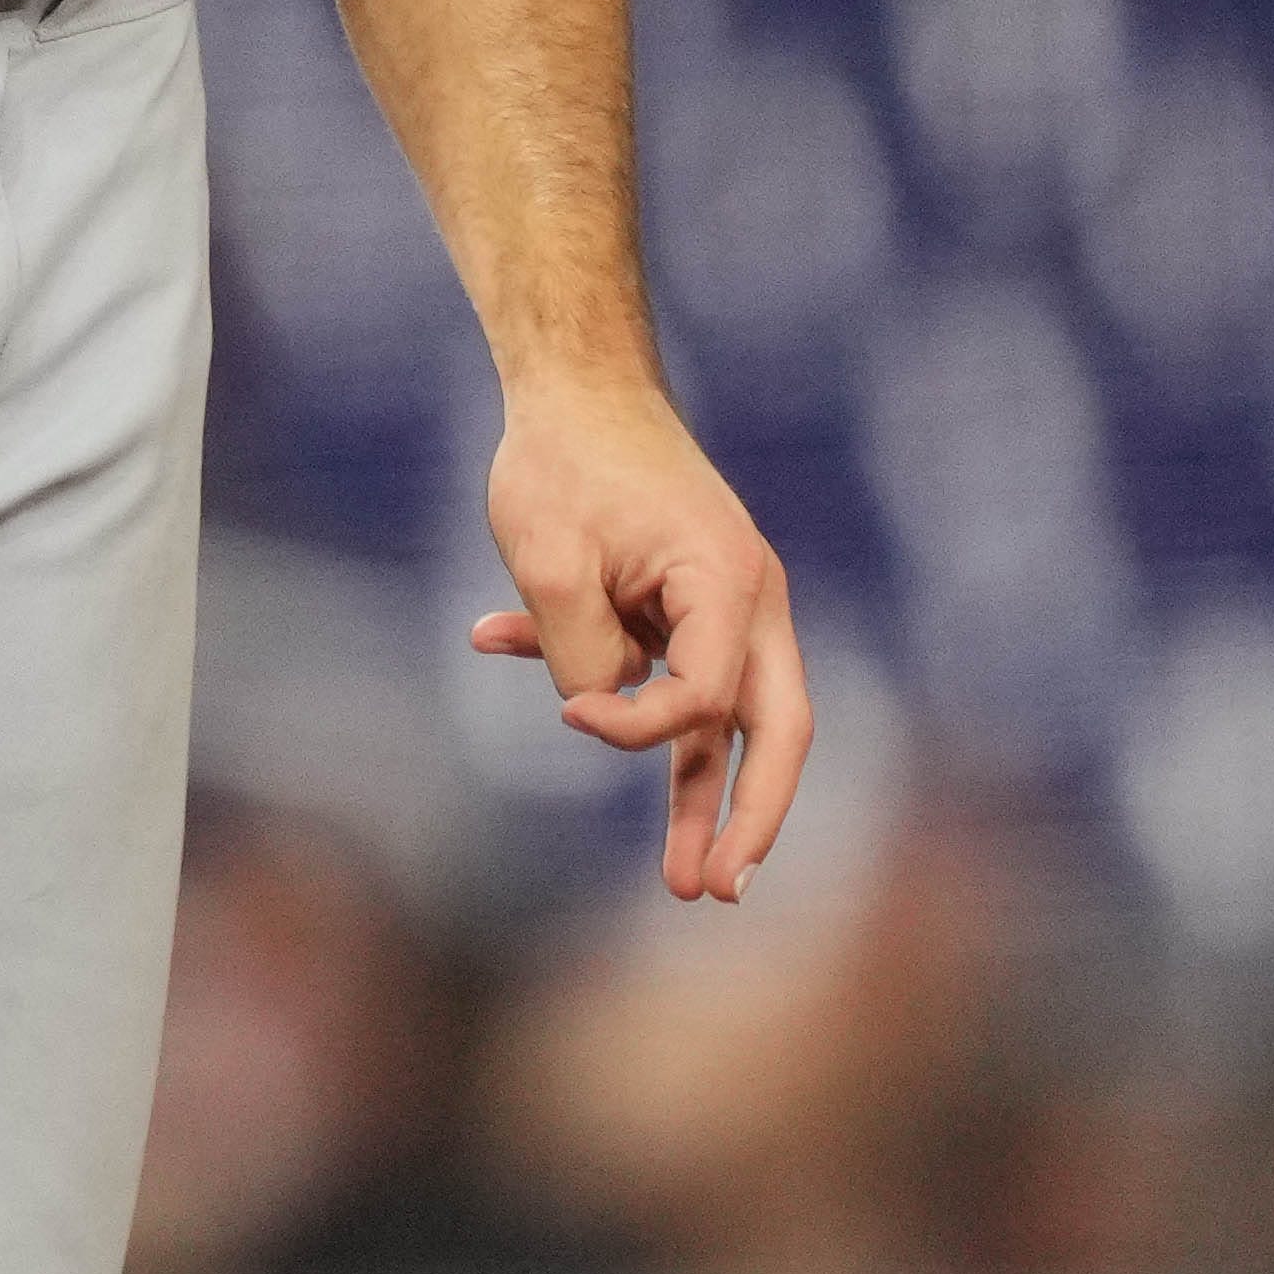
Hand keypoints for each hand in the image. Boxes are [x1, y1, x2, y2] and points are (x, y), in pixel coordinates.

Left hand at [466, 376, 817, 904]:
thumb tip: (600, 711)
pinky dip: (609, 696)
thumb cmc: (564, 459)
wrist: (572, 384)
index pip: (707, 696)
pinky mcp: (682, 610)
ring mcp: (722, 608)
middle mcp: (748, 600)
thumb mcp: (551, 559)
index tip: (571, 716)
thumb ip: (580, 650)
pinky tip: (498, 648)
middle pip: (775, 729)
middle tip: (722, 890)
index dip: (637, 726)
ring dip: (699, 794)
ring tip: (683, 883)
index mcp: (730, 583)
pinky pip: (661, 678)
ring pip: (724, 720)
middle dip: (752, 815)